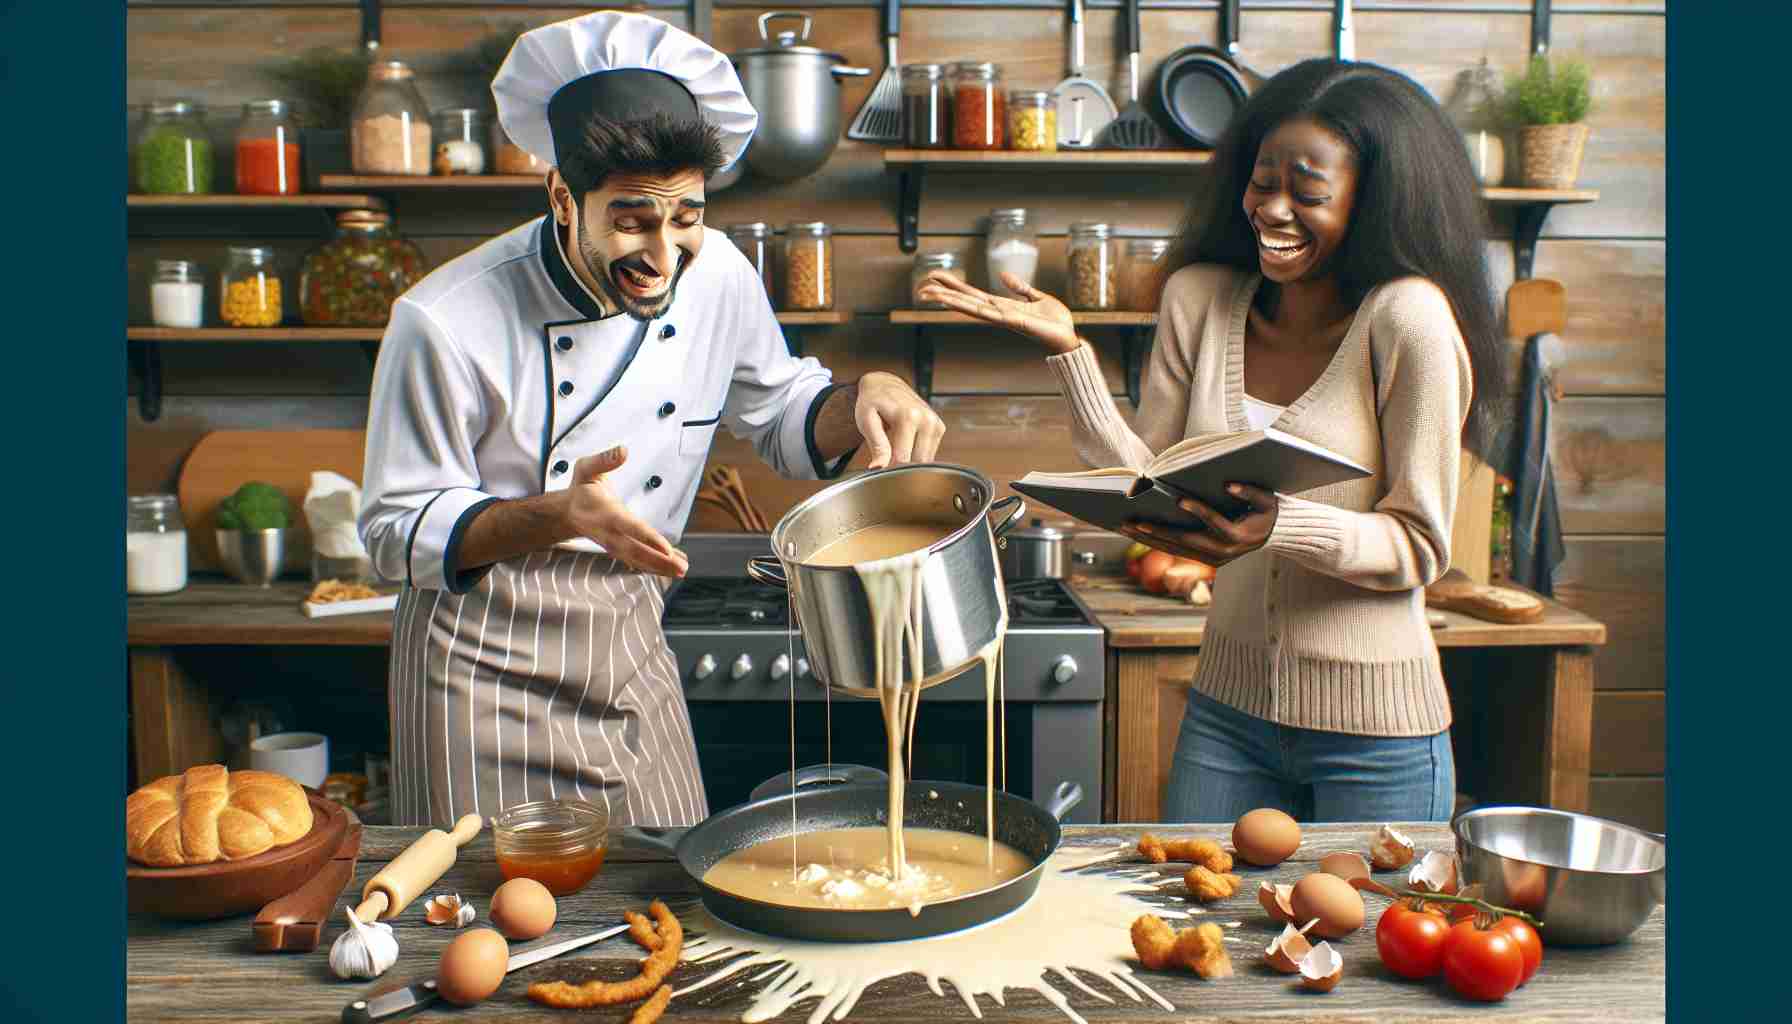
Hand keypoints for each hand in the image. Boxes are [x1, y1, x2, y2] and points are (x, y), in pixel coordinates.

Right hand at [565, 446, 689, 576]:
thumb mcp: (587, 468)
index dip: (648, 538)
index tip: (666, 548)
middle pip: (637, 550)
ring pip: (638, 559)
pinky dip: (654, 566)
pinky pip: (637, 560)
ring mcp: (613, 544)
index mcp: (606, 513)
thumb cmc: (580, 488)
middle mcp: (610, 532)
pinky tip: (671, 568)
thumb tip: (623, 451)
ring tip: (681, 570)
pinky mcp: (618, 548)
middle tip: (681, 567)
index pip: (630, 527)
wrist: (566, 512)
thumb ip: (604, 460)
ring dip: (660, 567)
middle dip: (660, 560)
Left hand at [855, 371, 945, 468]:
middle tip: (886, 454)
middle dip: (901, 465)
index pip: (903, 459)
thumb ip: (877, 445)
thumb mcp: (867, 421)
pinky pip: (929, 453)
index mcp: (909, 417)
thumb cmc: (873, 402)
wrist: (885, 384)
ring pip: (925, 460)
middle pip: (916, 462)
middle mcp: (927, 419)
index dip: (889, 468)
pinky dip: (917, 453)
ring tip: (896, 444)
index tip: (880, 466)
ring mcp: (936, 423)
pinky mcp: (939, 427)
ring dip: (910, 459)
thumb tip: (878, 468)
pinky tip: (906, 441)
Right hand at [916, 271, 1080, 354]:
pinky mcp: (1015, 321)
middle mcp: (997, 313)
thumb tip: (1004, 275)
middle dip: (942, 295)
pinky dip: (977, 308)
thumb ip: (1021, 288)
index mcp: (1001, 306)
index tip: (934, 277)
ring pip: (971, 308)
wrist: (1069, 336)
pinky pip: (992, 313)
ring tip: (931, 295)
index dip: (952, 286)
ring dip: (951, 302)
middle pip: (964, 302)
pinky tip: (963, 303)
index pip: (971, 294)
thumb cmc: (1056, 321)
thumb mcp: (1037, 297)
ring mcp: (1003, 318)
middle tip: (920, 288)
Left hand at [1121, 483, 1277, 566]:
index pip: (1216, 523)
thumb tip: (1228, 484)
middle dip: (1158, 531)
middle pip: (1186, 541)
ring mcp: (1212, 559)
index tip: (1179, 499)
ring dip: (1149, 539)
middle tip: (1134, 520)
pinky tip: (1137, 532)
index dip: (1199, 511)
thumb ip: (1249, 492)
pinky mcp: (1204, 560)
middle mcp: (1223, 552)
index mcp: (1238, 536)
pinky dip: (1155, 542)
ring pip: (1175, 549)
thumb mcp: (1267, 499)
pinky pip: (1176, 551)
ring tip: (1126, 526)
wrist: (1272, 536)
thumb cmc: (1267, 512)